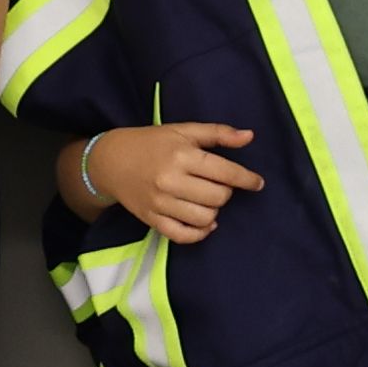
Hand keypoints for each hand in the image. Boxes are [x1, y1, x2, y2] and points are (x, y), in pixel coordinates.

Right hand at [81, 122, 262, 243]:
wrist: (110, 160)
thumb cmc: (152, 143)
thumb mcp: (183, 130)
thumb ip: (218, 133)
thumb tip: (249, 136)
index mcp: (181, 155)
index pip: (225, 172)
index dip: (247, 179)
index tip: (257, 183)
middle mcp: (170, 180)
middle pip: (218, 197)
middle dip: (226, 192)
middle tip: (219, 185)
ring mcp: (159, 202)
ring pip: (204, 218)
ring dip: (214, 211)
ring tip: (208, 200)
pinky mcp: (151, 219)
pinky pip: (182, 236)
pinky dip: (199, 233)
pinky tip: (204, 223)